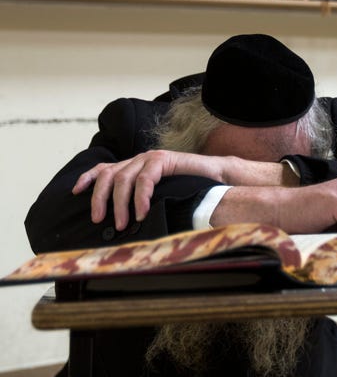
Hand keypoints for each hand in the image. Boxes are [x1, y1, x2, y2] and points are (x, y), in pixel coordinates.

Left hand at [72, 150, 296, 230]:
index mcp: (134, 166)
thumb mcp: (157, 198)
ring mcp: (152, 157)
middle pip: (109, 175)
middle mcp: (139, 159)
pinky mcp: (165, 159)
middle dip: (101, 199)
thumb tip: (120, 224)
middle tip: (101, 221)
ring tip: (122, 223)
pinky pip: (145, 177)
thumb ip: (140, 202)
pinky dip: (140, 195)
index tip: (75, 192)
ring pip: (124, 177)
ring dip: (120, 203)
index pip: (104, 168)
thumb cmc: (187, 192)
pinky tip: (141, 211)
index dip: (88, 179)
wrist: (215, 180)